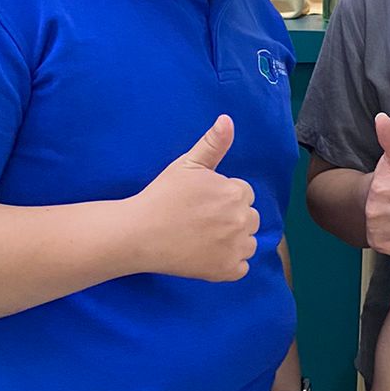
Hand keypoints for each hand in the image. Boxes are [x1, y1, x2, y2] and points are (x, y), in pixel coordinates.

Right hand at [127, 116, 258, 281]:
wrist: (139, 233)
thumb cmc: (162, 196)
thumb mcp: (187, 164)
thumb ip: (212, 143)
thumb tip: (228, 119)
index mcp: (236, 193)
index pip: (244, 194)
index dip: (223, 197)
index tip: (202, 203)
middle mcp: (242, 220)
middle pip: (250, 218)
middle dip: (232, 218)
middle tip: (201, 221)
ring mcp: (236, 248)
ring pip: (248, 243)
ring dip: (234, 241)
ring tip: (204, 238)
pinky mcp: (227, 271)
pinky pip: (241, 267)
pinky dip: (228, 264)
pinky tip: (206, 255)